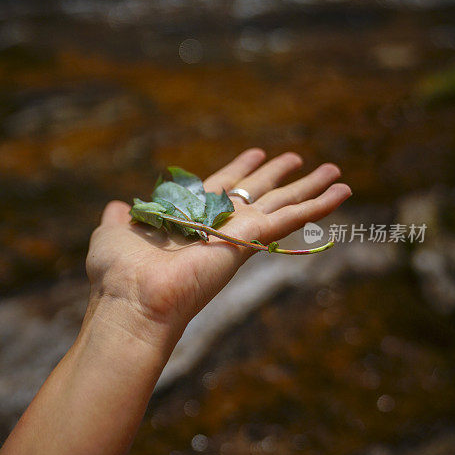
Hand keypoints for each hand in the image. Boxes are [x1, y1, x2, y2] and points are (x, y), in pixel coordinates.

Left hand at [85, 149, 350, 340]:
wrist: (132, 301)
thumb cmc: (118, 272)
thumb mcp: (113, 232)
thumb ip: (119, 217)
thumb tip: (117, 207)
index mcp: (189, 218)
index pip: (221, 187)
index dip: (239, 169)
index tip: (257, 153)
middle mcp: (218, 226)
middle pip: (257, 193)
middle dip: (278, 175)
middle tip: (299, 158)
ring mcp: (237, 234)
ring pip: (282, 204)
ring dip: (310, 188)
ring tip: (335, 172)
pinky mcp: (250, 240)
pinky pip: (290, 218)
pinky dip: (318, 205)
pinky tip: (341, 192)